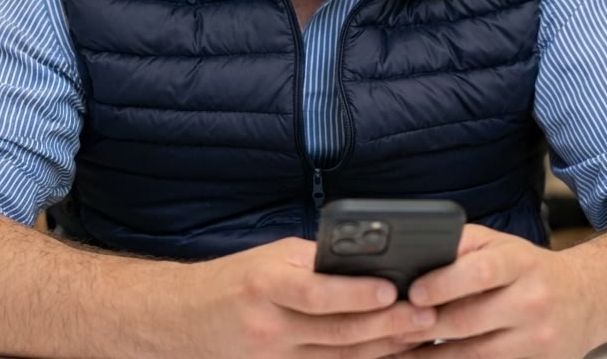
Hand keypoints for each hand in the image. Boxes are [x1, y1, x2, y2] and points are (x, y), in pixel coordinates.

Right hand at [177, 236, 437, 357]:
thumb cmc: (232, 280)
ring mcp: (274, 358)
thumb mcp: (268, 258)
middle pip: (337, 332)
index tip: (394, 290)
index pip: (317, 293)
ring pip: (339, 358)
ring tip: (419, 335)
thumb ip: (314, 262)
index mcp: (265, 284)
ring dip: (382, 348)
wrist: (180, 319)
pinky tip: (387, 354)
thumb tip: (368, 261)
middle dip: (386, 326)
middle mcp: (269, 326)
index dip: (358, 295)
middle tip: (426, 316)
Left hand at [399, 224, 597, 358]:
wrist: (588, 299)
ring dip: (431, 356)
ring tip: (396, 352)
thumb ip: (461, 245)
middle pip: (471, 321)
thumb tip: (413, 254)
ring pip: (476, 355)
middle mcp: (531, 301)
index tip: (414, 293)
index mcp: (520, 263)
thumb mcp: (501, 245)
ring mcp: (536, 340)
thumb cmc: (529, 269)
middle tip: (389, 328)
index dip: (445, 283)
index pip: (482, 271)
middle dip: (425, 327)